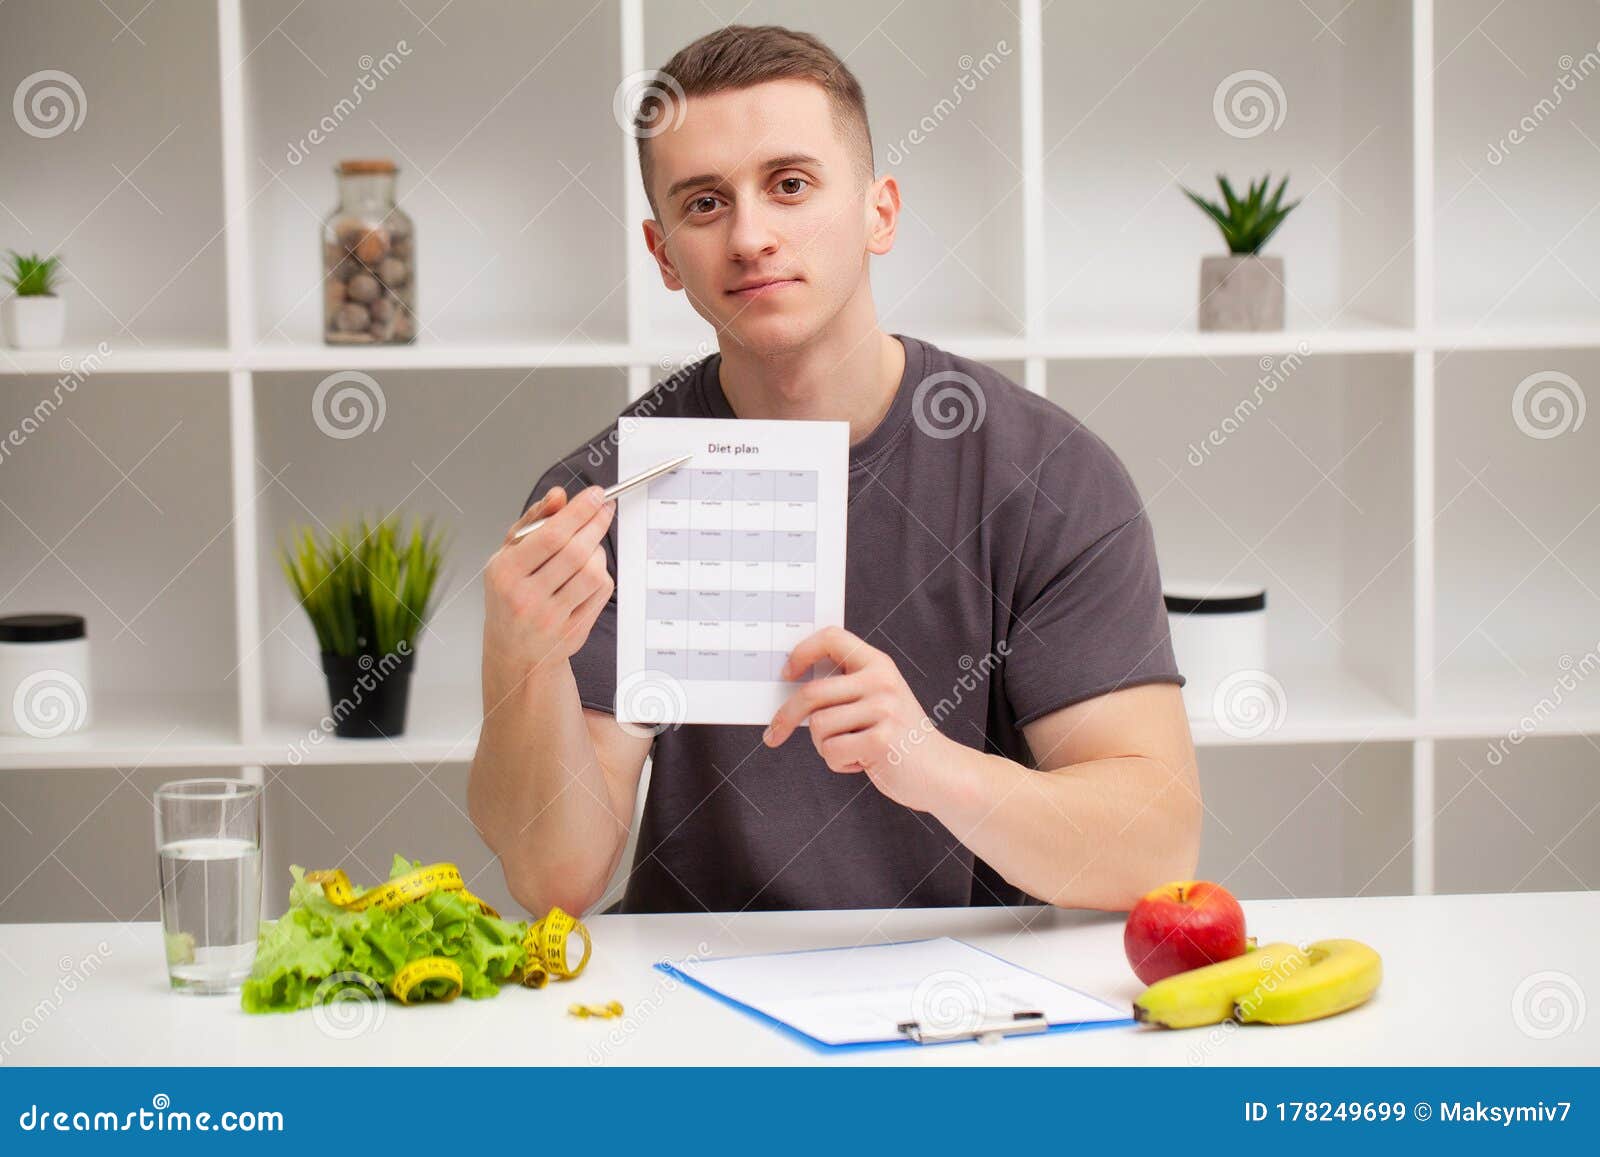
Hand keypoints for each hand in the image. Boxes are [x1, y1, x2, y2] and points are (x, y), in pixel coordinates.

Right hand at [483, 484, 614, 691]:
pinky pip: (600, 593)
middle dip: (596, 524)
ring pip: (593, 573)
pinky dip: (601, 574)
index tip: (596, 494)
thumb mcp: (508, 556)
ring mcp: (550, 619)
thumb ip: (533, 522)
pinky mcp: (572, 632)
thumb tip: (559, 495)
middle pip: (575, 552)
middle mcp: (525, 597)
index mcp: (504, 573)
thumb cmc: (510, 596)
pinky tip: (589, 572)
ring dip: (598, 552)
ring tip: (589, 546)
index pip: (550, 535)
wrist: (513, 652)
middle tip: (604, 509)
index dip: (579, 511)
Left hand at [761, 625, 957, 812]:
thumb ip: (846, 689)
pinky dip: (839, 763)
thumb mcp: (878, 701)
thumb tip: (792, 690)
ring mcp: (883, 709)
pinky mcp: (881, 740)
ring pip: (819, 726)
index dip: (802, 652)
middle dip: (786, 717)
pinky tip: (864, 762)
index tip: (787, 675)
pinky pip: (832, 751)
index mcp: (878, 664)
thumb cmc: (899, 739)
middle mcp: (881, 680)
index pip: (832, 637)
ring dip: (826, 748)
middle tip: (774, 735)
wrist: (941, 772)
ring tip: (853, 750)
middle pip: (812, 692)